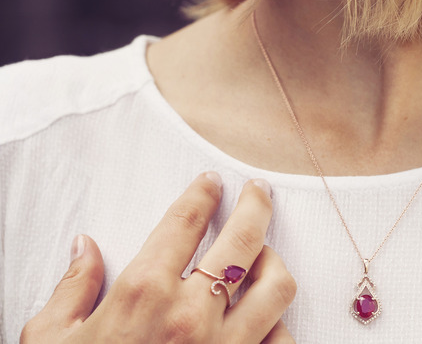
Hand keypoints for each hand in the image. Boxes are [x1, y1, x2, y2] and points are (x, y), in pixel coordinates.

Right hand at [21, 172, 296, 342]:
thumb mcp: (50, 340)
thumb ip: (72, 288)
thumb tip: (85, 246)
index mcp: (143, 294)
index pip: (185, 222)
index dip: (202, 194)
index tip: (212, 182)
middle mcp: (192, 315)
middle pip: (245, 240)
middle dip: (257, 206)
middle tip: (258, 193)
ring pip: (278, 286)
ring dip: (275, 263)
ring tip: (264, 257)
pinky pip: (282, 340)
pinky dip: (278, 325)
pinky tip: (264, 319)